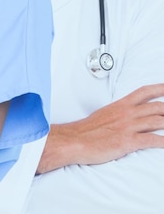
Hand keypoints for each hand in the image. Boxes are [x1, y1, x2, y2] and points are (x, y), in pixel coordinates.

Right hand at [38, 84, 163, 173]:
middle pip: (157, 107)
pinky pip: (153, 140)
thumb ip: (117, 115)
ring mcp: (128, 127)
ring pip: (158, 121)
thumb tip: (124, 120)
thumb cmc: (85, 131)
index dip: (159, 89)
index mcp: (120, 106)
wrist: (74, 140)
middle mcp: (126, 114)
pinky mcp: (128, 141)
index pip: (144, 92)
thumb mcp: (103, 115)